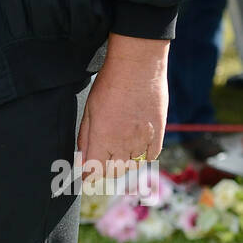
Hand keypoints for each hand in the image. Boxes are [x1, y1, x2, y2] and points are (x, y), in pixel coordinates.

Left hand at [77, 34, 168, 177]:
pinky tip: (136, 145)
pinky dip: (143, 155)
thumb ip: (86, 136)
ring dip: (123, 162)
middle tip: (102, 159)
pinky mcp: (158, 133)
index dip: (89, 175)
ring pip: (132, 166)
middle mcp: (123, 143)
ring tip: (119, 149)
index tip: (86, 176)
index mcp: (103, 137)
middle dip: (105, 169)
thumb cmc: (110, 83)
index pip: (95, 170)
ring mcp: (143, 139)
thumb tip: (83, 157)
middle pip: (114, 172)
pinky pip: (151, 156)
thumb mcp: (90, 108)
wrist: (138, 65)